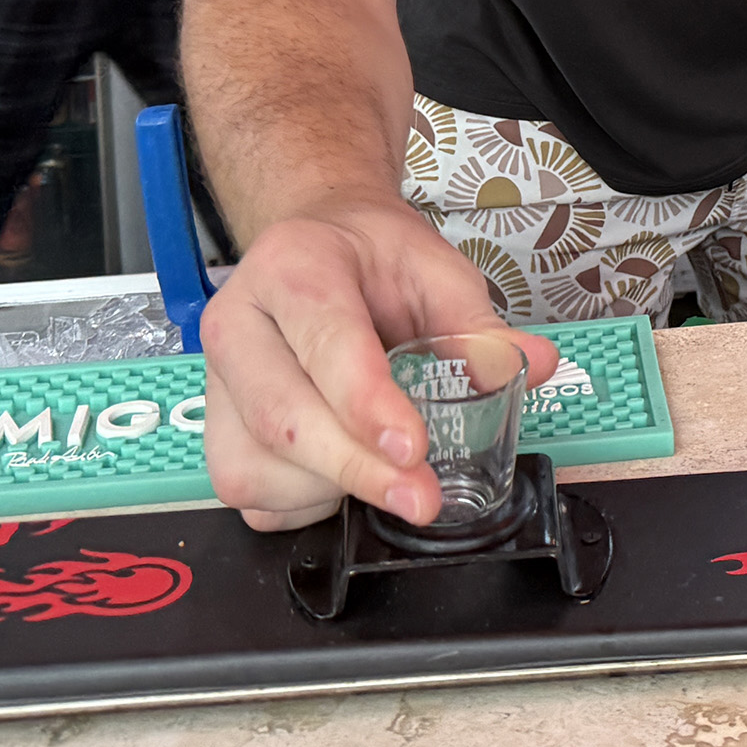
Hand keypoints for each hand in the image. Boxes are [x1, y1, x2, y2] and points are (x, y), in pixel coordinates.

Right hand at [198, 192, 554, 532]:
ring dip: (326, 488)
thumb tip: (531, 365)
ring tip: (377, 469)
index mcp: (294, 267)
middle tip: (419, 497)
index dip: (368, 405)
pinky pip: (246, 491)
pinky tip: (337, 478)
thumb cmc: (370, 259)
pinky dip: (298, 503)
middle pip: (282, 416)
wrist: (318, 244)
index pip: (326, 344)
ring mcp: (218, 379)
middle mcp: (238, 322)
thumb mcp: (434, 268)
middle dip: (356, 469)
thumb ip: (478, 324)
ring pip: (255, 465)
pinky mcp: (215, 426)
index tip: (414, 449)